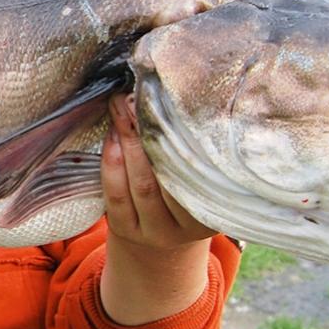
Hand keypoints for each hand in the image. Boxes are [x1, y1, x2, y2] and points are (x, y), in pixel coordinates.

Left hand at [101, 94, 213, 250]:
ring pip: (142, 186)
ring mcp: (158, 232)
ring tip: (122, 111)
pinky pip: (117, 196)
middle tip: (138, 98)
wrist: (164, 234)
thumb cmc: (185, 189)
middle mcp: (189, 226)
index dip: (184, 135)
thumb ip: (197, 147)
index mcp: (216, 208)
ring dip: (129, 144)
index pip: (201, 172)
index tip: (171, 102)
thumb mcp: (202, 174)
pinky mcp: (129, 231)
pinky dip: (112, 164)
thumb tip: (172, 93)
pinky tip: (112, 137)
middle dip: (150, 134)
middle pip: (169, 178)